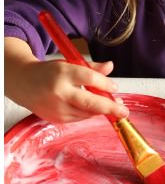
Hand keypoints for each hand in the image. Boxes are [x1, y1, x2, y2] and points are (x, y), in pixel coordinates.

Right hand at [7, 59, 128, 122]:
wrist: (23, 83)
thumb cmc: (50, 73)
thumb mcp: (70, 64)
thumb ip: (92, 69)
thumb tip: (110, 66)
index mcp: (63, 73)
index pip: (89, 78)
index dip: (105, 84)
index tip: (115, 87)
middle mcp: (59, 92)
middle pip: (90, 102)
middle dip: (110, 108)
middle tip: (124, 111)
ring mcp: (56, 108)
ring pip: (87, 113)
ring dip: (101, 110)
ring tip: (112, 106)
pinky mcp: (55, 119)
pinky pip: (79, 118)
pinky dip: (88, 113)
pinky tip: (91, 107)